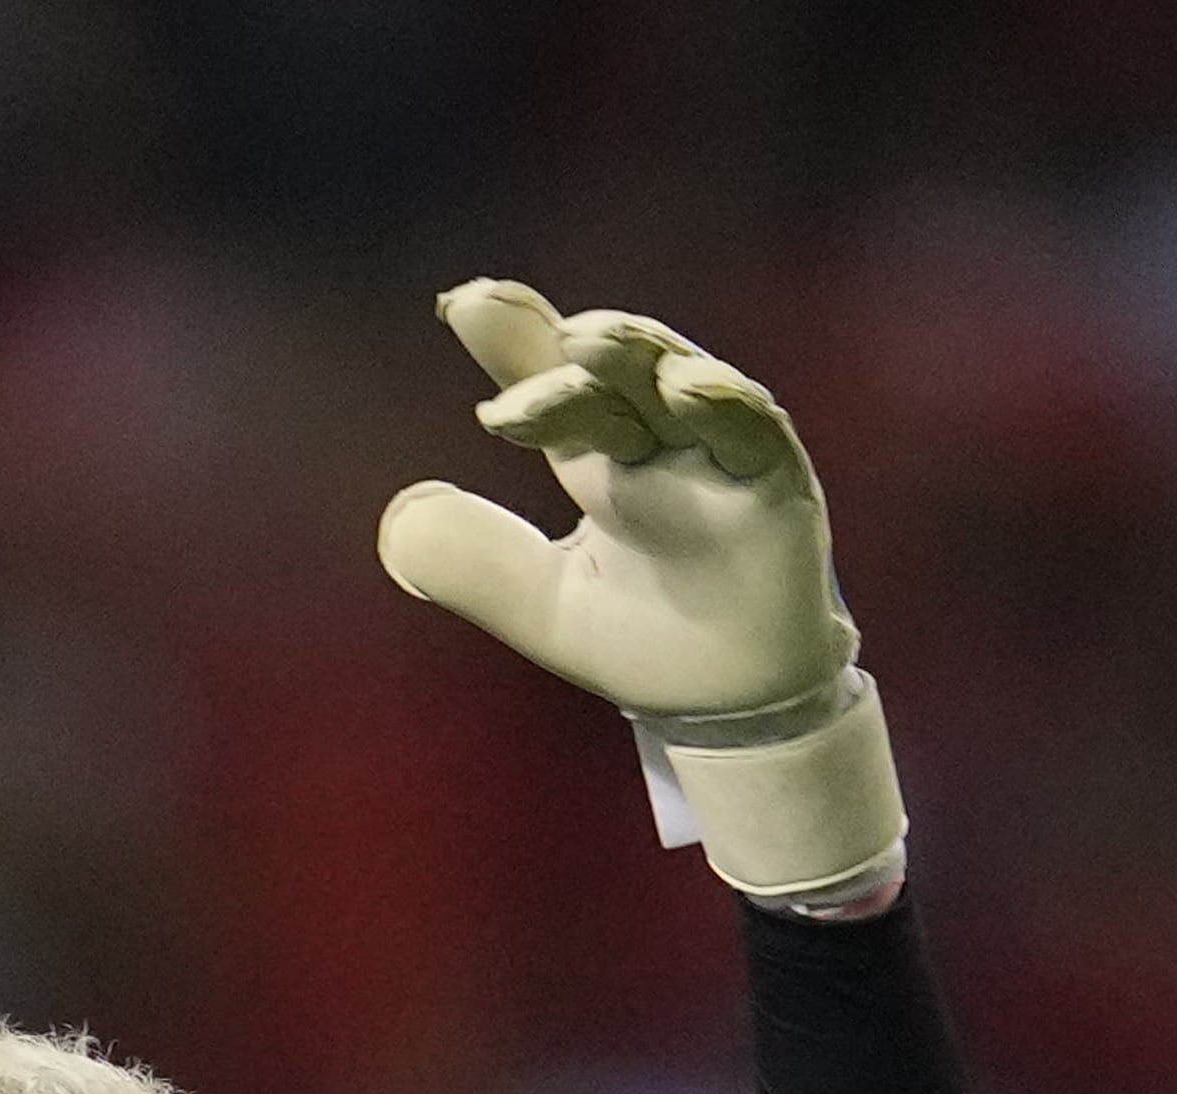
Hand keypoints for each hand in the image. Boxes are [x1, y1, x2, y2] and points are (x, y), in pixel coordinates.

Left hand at [380, 282, 902, 910]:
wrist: (728, 709)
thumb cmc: (640, 640)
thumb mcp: (539, 605)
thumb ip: (473, 562)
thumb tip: (400, 515)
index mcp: (600, 460)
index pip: (554, 389)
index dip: (512, 342)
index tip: (461, 303)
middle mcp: (658, 444)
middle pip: (611, 378)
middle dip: (561, 351)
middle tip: (497, 317)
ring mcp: (718, 459)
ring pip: (679, 384)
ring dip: (635, 355)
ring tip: (585, 339)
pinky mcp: (776, 487)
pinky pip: (753, 433)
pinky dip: (724, 404)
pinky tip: (686, 386)